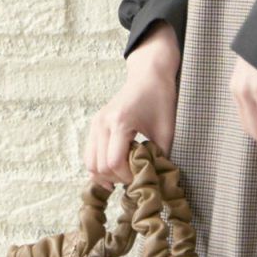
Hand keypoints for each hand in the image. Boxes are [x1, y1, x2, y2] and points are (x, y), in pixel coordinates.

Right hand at [87, 21, 179, 186]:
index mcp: (119, 122)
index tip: (142, 178)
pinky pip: (89, 154)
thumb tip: (156, 180)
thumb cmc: (160, 99)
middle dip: (117, 178)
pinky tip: (115, 171)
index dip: (127, 177)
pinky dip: (99, 167)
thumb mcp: (166, 129)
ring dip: (106, 175)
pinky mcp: (94, 125)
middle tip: (135, 179)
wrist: (148, 76)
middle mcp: (102, 123)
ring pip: (89, 163)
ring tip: (125, 176)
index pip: (114, 162)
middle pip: (99, 166)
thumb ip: (160, 155)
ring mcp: (95, 124)